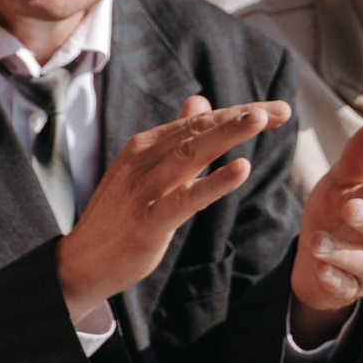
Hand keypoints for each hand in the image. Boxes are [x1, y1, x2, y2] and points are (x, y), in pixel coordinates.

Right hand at [57, 96, 288, 309]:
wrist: (83, 260)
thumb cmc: (119, 215)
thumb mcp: (145, 170)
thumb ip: (176, 138)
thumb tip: (200, 101)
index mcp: (144, 145)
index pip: (198, 121)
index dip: (237, 113)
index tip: (277, 110)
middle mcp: (143, 159)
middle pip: (198, 130)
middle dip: (240, 117)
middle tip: (279, 110)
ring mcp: (145, 189)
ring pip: (192, 154)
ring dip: (227, 135)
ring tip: (261, 121)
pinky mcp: (150, 220)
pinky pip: (187, 197)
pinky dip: (214, 182)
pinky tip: (241, 169)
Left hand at [290, 122, 362, 316]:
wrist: (316, 254)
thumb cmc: (337, 211)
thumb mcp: (341, 183)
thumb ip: (357, 160)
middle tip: (349, 208)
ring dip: (341, 252)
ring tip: (316, 242)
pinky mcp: (348, 288)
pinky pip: (344, 286)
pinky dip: (332, 279)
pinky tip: (318, 269)